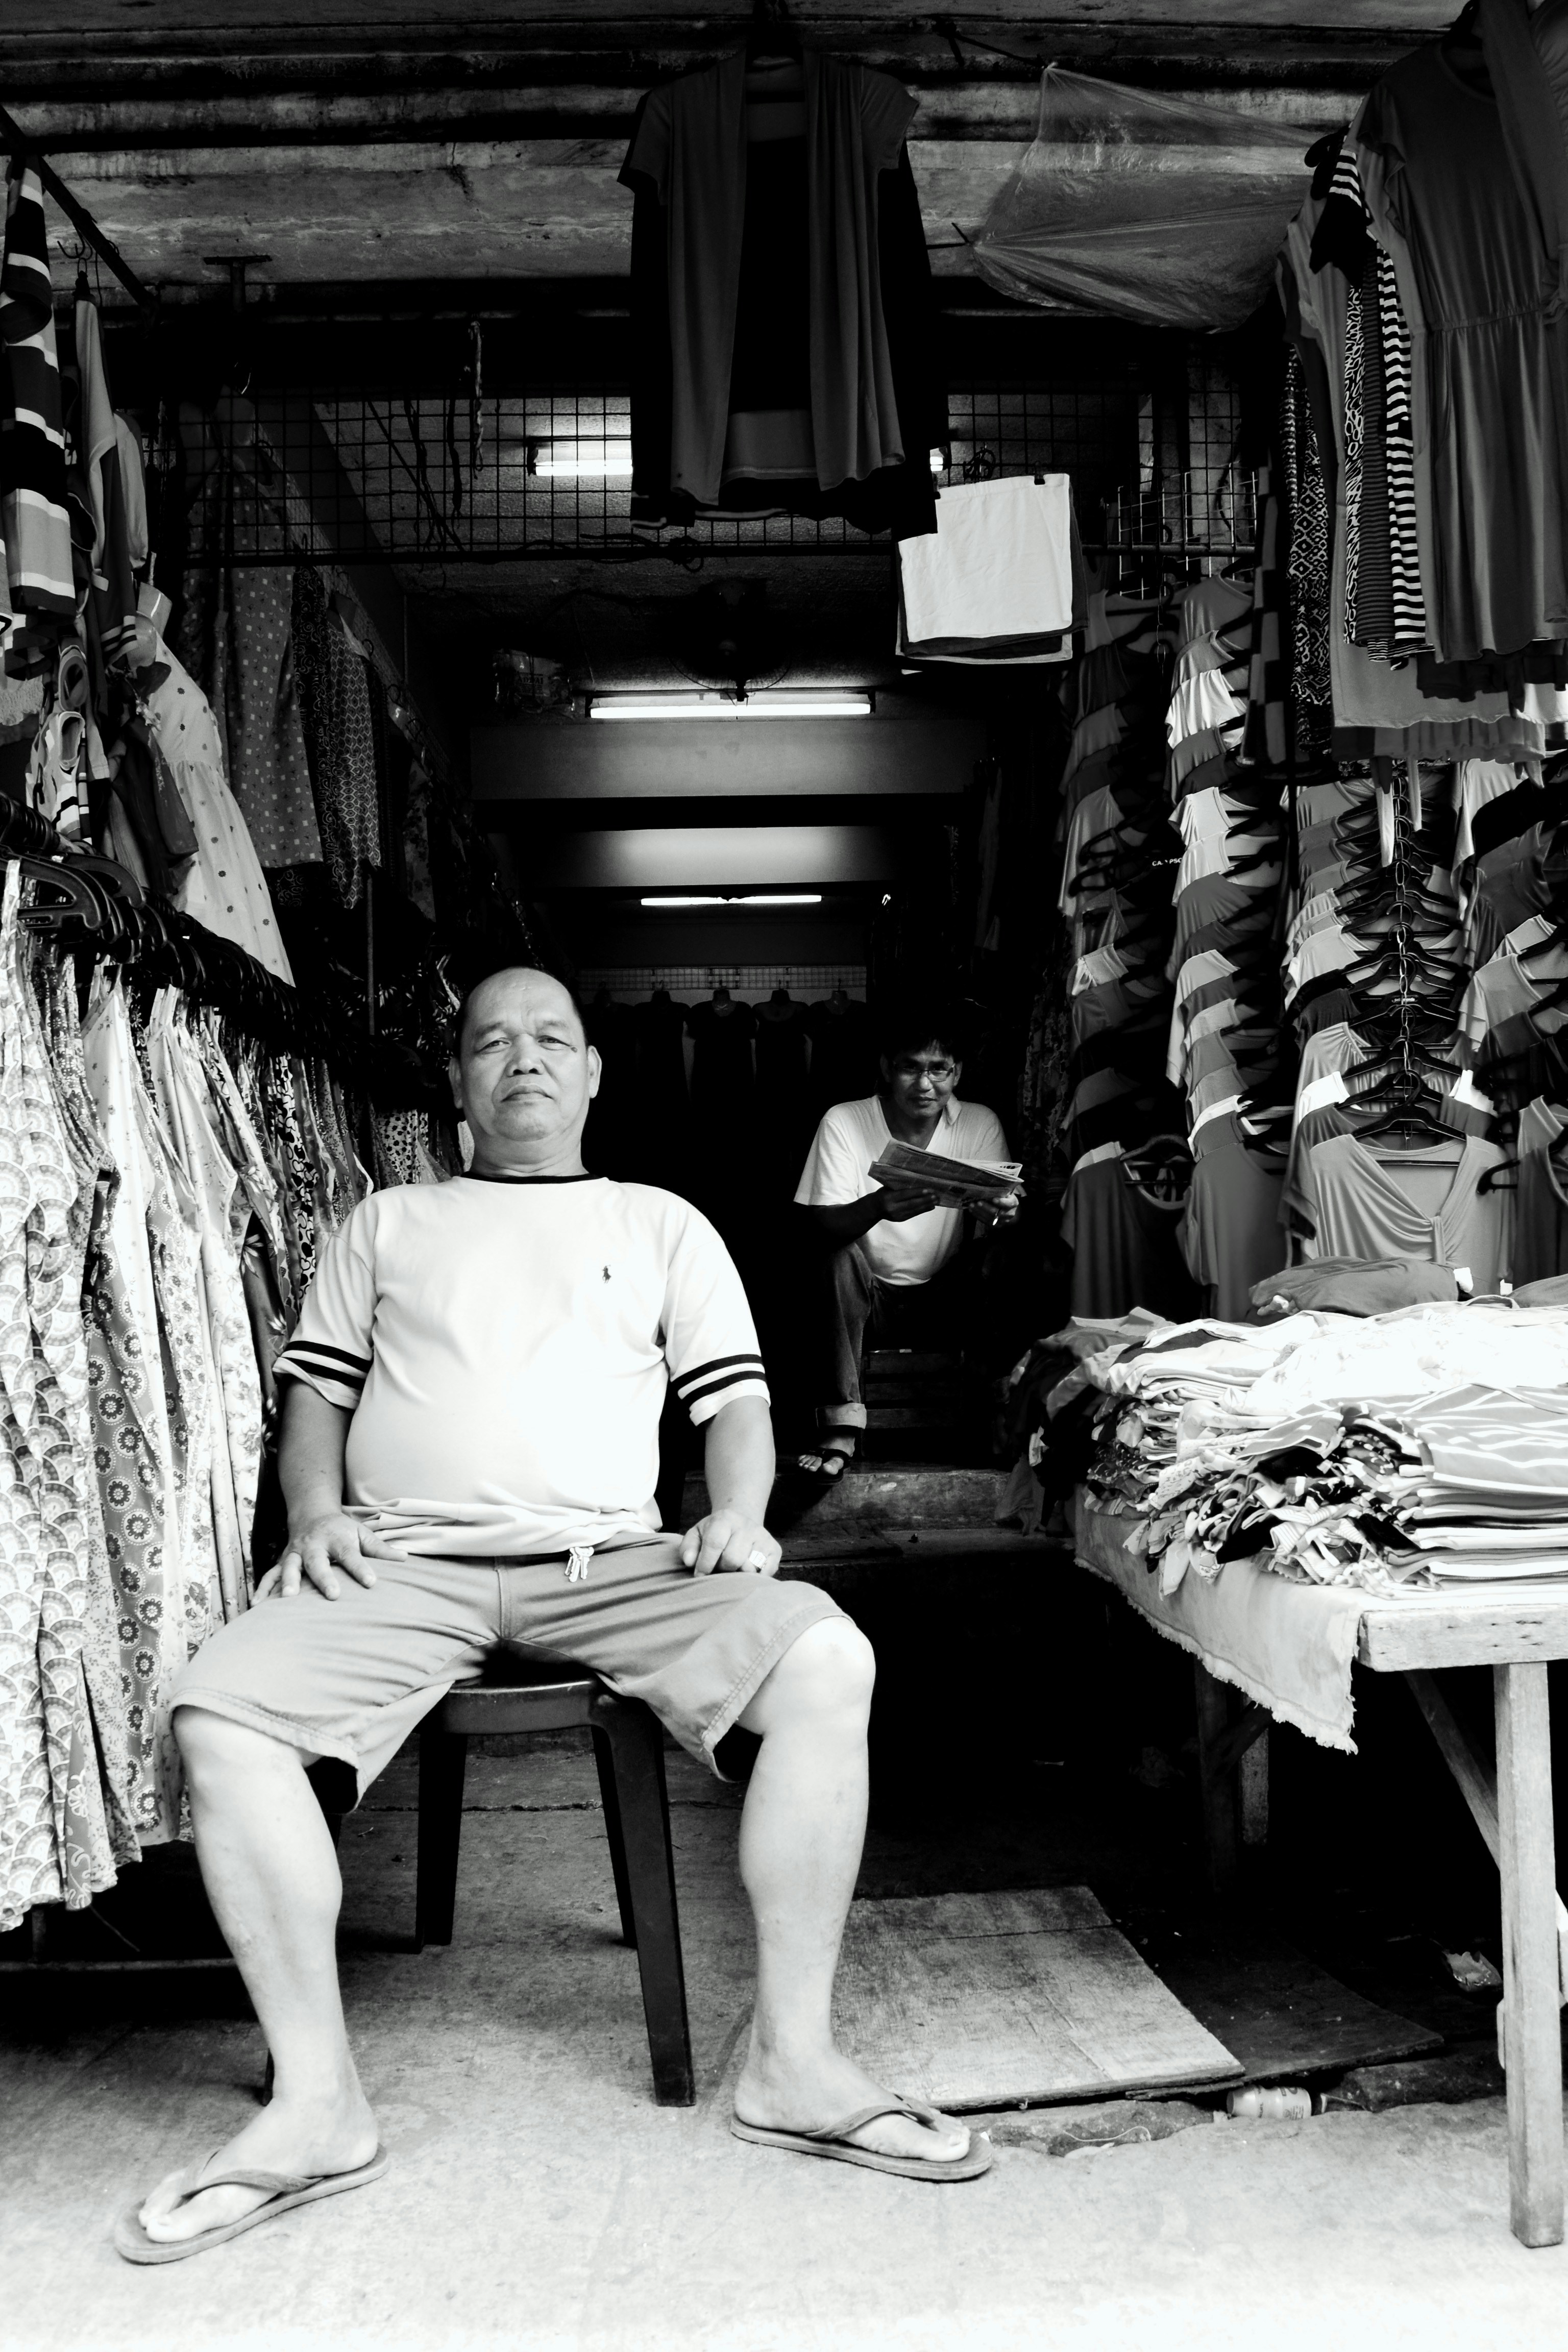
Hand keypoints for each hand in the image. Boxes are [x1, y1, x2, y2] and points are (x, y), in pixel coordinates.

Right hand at [255, 1511, 403, 1600]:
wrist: (312, 1514)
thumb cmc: (342, 1530)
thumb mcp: (362, 1535)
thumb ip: (381, 1550)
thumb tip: (406, 1560)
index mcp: (337, 1540)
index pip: (351, 1555)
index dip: (362, 1569)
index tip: (372, 1583)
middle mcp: (314, 1546)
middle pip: (318, 1562)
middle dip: (324, 1578)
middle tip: (332, 1594)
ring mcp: (295, 1554)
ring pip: (290, 1567)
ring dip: (289, 1581)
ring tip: (289, 1598)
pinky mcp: (282, 1561)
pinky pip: (269, 1575)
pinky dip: (262, 1588)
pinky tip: (256, 1604)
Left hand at [679, 1513, 781, 1578]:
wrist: (739, 1523)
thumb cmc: (714, 1534)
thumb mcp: (697, 1535)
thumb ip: (688, 1548)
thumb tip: (690, 1562)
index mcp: (725, 1519)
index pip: (715, 1543)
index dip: (705, 1563)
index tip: (700, 1574)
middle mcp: (747, 1525)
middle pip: (733, 1559)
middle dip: (722, 1569)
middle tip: (719, 1568)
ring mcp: (763, 1537)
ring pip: (749, 1568)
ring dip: (738, 1574)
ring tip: (732, 1568)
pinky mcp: (775, 1549)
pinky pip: (766, 1572)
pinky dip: (755, 1578)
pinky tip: (746, 1571)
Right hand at [877, 1183, 940, 1222]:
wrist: (873, 1209)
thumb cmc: (882, 1194)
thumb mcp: (888, 1188)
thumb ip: (900, 1187)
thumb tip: (917, 1182)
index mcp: (889, 1198)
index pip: (905, 1194)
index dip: (917, 1192)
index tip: (928, 1189)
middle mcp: (893, 1208)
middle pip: (912, 1203)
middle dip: (925, 1200)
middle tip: (936, 1196)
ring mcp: (897, 1215)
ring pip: (915, 1210)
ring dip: (927, 1205)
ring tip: (936, 1201)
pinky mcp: (901, 1219)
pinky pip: (914, 1214)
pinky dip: (923, 1210)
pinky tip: (930, 1206)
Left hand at [973, 1191, 1021, 1228]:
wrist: (1006, 1208)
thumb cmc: (1003, 1196)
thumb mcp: (1004, 1191)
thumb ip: (998, 1190)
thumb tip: (986, 1183)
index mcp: (1013, 1203)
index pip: (1009, 1203)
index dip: (1001, 1202)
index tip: (993, 1199)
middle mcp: (1010, 1213)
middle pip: (998, 1212)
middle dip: (987, 1207)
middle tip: (978, 1202)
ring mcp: (1003, 1221)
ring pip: (991, 1218)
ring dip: (979, 1212)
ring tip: (971, 1205)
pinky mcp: (996, 1225)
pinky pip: (986, 1222)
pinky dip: (978, 1215)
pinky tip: (972, 1210)